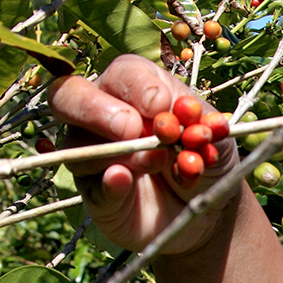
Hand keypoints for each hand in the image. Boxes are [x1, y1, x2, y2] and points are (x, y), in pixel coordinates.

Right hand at [45, 54, 236, 254]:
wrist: (209, 209)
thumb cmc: (205, 158)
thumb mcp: (214, 137)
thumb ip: (200, 123)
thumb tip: (171, 120)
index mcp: (135, 89)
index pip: (123, 73)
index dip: (140, 87)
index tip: (163, 106)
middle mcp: (102, 116)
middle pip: (68, 95)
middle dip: (99, 110)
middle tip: (134, 129)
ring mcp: (92, 155)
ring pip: (79, 145)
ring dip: (122, 152)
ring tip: (160, 162)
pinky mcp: (96, 193)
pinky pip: (91, 185)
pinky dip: (109, 183)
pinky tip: (125, 181)